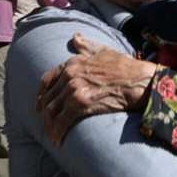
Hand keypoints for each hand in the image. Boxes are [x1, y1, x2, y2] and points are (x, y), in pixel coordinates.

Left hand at [35, 32, 156, 145]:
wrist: (138, 80)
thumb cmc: (124, 66)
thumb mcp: (103, 51)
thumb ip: (86, 46)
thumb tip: (75, 36)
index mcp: (72, 63)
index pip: (47, 80)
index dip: (40, 94)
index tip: (38, 106)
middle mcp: (70, 75)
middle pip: (48, 99)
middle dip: (46, 115)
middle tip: (48, 126)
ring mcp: (74, 89)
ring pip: (52, 112)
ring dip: (50, 127)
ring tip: (54, 136)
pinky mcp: (81, 104)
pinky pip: (61, 121)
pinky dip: (57, 132)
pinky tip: (59, 140)